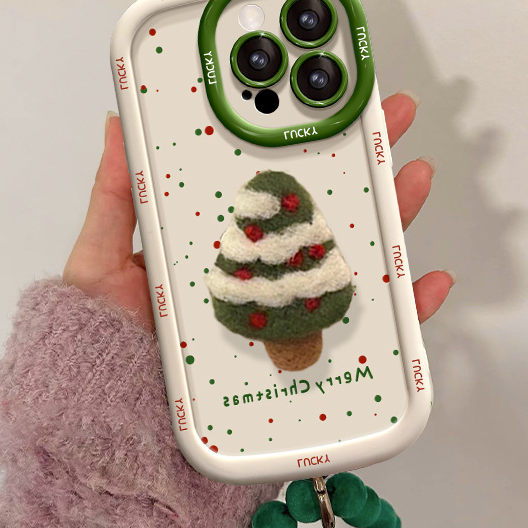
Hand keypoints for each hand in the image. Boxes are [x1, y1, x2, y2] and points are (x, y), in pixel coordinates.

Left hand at [63, 93, 453, 329]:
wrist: (119, 428)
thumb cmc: (104, 342)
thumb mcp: (101, 260)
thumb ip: (115, 197)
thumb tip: (117, 121)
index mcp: (222, 244)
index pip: (269, 184)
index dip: (300, 140)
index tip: (325, 99)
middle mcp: (263, 273)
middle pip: (324, 212)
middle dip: (363, 160)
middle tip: (389, 118)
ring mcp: (290, 313)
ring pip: (354, 258)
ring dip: (394, 217)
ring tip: (413, 179)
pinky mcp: (308, 357)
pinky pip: (369, 334)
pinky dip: (406, 311)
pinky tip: (426, 283)